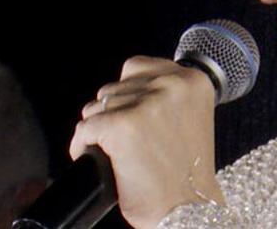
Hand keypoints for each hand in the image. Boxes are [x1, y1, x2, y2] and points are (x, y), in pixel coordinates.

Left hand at [70, 56, 224, 228]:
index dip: (128, 94)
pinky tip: (97, 160)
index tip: (131, 114)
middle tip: (126, 142)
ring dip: (99, 129)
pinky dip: (83, 146)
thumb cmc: (188, 173)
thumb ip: (165, 96)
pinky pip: (85, 129)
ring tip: (115, 152)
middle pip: (114, 87)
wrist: (189, 209)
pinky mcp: (122, 126)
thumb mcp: (190, 118)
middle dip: (112, 113)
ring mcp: (146, 104)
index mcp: (193, 81)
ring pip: (96, 107)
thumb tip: (125, 89)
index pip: (137, 67)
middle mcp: (172, 85)